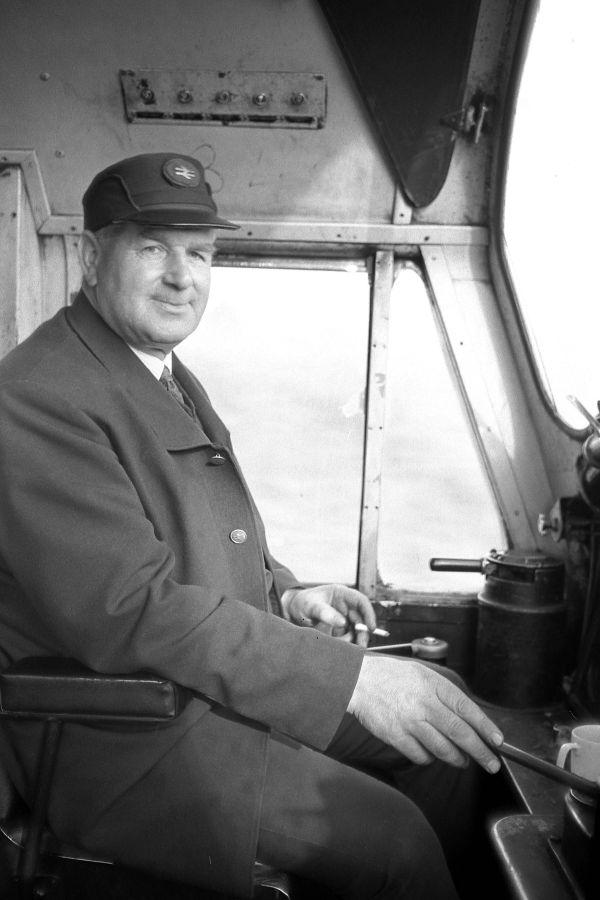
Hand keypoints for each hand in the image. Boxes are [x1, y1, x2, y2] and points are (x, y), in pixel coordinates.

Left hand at [280, 584, 376, 645]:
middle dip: (362, 633)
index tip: (371, 627)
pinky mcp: (337, 628)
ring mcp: (341, 617)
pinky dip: (344, 643)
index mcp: (341, 594)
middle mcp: (344, 605)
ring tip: (348, 648)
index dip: (369, 613)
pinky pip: (345, 637)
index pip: (361, 601)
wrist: (290, 611)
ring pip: (354, 630)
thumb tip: (342, 622)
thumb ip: (326, 613)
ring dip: (354, 640)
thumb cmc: (301, 603)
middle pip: (360, 619)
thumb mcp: (312, 606)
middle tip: (361, 646)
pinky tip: (339, 647)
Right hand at [347, 654, 502, 770]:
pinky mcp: (396, 737)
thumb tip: (469, 720)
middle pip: (460, 734)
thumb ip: (444, 694)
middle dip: (481, 752)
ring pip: (443, 749)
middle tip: (492, 764)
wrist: (358, 681)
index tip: (498, 741)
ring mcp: (410, 722)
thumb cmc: (392, 677)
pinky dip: (430, 759)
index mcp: (433, 685)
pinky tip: (431, 754)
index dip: (486, 727)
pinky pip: (421, 756)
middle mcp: (424, 704)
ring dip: (457, 759)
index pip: (467, 709)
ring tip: (463, 761)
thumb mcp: (422, 674)